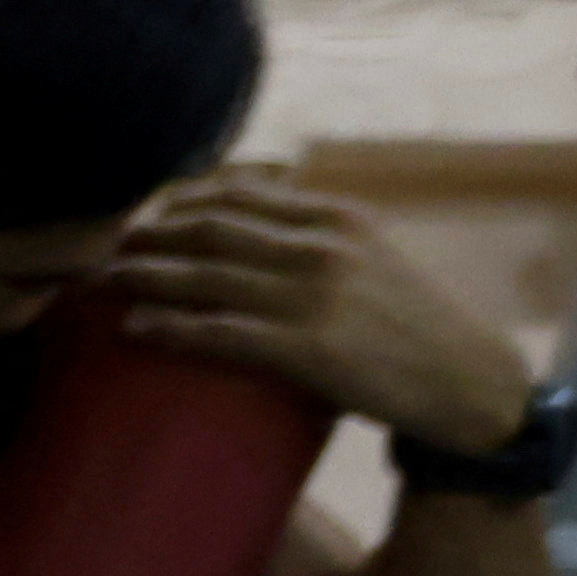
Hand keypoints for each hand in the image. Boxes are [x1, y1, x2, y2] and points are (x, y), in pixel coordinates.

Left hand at [101, 175, 535, 468]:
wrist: (471, 382)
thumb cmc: (417, 323)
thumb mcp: (374, 253)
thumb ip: (318, 232)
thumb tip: (252, 222)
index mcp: (337, 217)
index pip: (238, 192)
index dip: (179, 200)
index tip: (147, 212)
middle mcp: (321, 246)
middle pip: (208, 227)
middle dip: (150, 233)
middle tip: (112, 246)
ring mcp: (312, 296)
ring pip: (203, 275)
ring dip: (143, 276)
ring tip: (105, 282)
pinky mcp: (306, 348)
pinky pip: (217, 331)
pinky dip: (168, 328)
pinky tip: (134, 329)